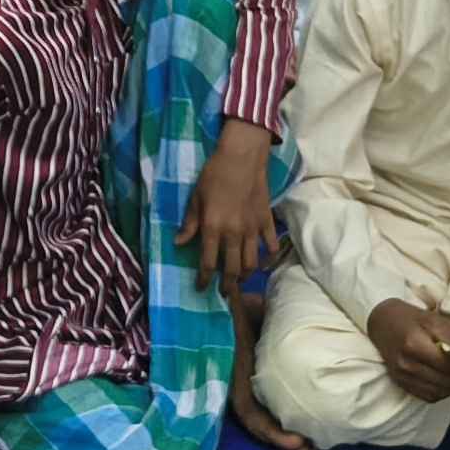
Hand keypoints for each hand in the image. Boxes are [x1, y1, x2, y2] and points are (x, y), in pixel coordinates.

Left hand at [175, 120, 280, 289]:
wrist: (242, 157)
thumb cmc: (214, 174)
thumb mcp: (196, 198)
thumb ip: (190, 223)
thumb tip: (178, 243)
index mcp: (213, 228)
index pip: (207, 262)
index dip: (203, 279)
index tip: (201, 288)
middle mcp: (234, 233)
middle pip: (232, 269)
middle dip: (227, 285)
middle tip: (223, 292)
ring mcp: (253, 229)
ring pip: (251, 262)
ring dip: (245, 275)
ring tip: (239, 280)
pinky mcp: (267, 221)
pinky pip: (270, 245)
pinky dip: (268, 256)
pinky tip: (263, 261)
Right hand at [366, 298, 449, 403]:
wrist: (380, 322)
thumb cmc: (409, 318)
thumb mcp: (432, 320)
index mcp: (414, 344)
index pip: (449, 364)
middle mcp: (406, 364)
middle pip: (446, 381)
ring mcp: (402, 376)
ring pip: (439, 392)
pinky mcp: (401, 383)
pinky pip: (428, 396)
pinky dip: (444, 393)